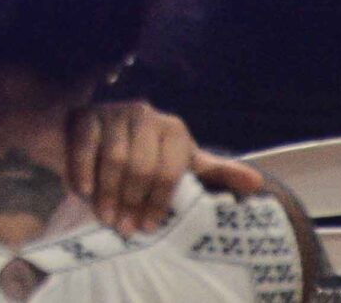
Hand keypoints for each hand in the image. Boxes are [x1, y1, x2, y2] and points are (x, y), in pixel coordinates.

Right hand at [65, 101, 257, 234]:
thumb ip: (216, 174)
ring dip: (107, 193)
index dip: (158, 203)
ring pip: (113, 159)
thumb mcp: (183, 166)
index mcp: (174, 130)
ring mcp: (114, 112)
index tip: (148, 227)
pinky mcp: (86, 115)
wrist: (101, 139)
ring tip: (105, 217)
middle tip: (123, 227)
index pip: (169, 172)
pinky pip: (85, 146)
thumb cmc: (149, 159)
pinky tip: (84, 192)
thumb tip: (257, 183)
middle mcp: (146, 114)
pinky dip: (83, 171)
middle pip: (140, 167)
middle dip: (131, 202)